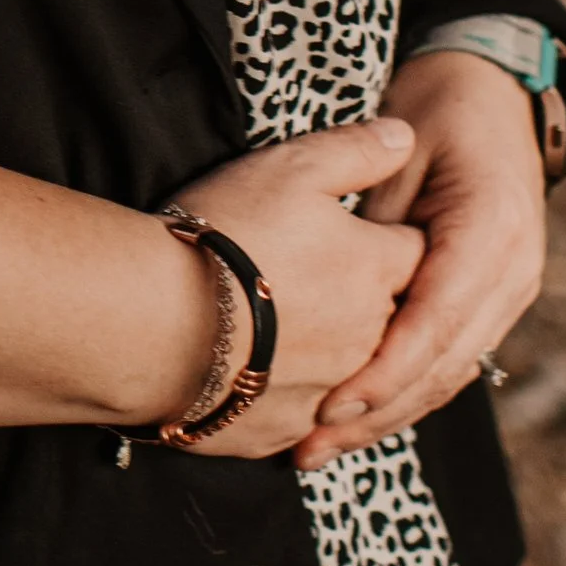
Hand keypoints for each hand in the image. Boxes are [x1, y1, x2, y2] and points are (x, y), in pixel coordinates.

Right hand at [162, 118, 426, 458]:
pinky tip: (251, 370)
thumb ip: (356, 152)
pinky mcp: (281, 429)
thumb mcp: (291, 168)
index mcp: (376, 270)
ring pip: (348, 371)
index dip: (391, 237)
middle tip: (317, 277)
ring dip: (328, 351)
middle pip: (389, 316)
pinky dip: (283, 392)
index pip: (416, 252)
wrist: (149, 322)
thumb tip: (405, 136)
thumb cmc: (223, 236)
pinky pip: (298, 411)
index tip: (364, 232)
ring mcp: (327, 390)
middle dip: (364, 298)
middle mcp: (368, 337)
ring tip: (285, 328)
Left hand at [291, 52, 547, 466]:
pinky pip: (453, 358)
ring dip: (389, 416)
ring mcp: (512, 290)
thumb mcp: (402, 146)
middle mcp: (514, 271)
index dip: (385, 370)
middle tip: (309, 446)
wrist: (495, 93)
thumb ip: (378, 214)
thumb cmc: (439, 110)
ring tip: (319, 448)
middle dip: (379, 412)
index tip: (332, 404)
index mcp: (493, 231)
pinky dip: (407, 392)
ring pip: (451, 373)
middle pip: (446, 362)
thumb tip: (337, 274)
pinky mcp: (495, 301)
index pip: (437, 319)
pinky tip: (356, 421)